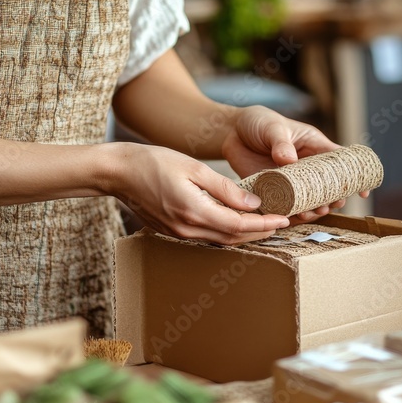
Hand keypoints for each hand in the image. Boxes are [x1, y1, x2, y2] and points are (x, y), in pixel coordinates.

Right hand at [109, 143, 289, 244]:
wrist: (118, 173)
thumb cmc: (153, 162)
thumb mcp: (194, 167)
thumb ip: (225, 188)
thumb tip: (253, 202)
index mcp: (194, 211)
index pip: (238, 226)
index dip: (264, 224)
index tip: (283, 219)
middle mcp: (187, 229)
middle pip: (233, 238)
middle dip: (260, 233)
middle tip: (281, 223)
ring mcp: (179, 233)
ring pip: (221, 240)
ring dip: (245, 235)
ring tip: (266, 224)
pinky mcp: (174, 231)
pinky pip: (207, 236)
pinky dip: (227, 231)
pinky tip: (238, 222)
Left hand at [221, 105, 356, 221]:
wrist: (230, 133)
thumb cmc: (258, 123)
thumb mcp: (272, 127)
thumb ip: (280, 142)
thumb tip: (288, 160)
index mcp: (314, 148)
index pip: (340, 163)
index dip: (354, 177)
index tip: (363, 191)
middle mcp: (306, 168)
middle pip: (327, 188)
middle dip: (333, 199)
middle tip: (330, 205)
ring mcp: (291, 182)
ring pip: (309, 201)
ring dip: (314, 210)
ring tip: (314, 213)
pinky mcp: (274, 191)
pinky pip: (287, 207)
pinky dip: (292, 215)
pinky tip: (294, 218)